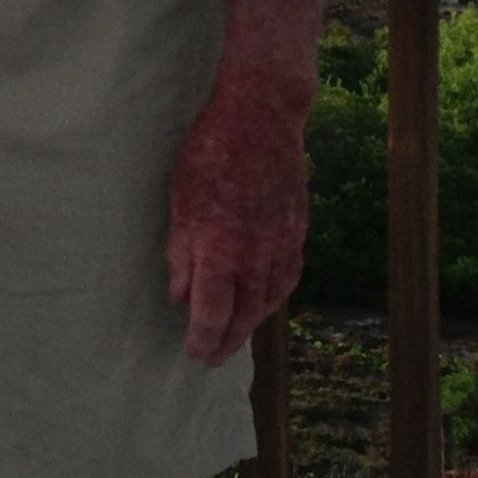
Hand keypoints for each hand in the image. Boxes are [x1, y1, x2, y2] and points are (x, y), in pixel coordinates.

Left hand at [165, 88, 309, 367]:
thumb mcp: (180, 200)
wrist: (262, 118)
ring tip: (235, 338)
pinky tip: (264, 301)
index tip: (195, 353)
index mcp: (221, 249)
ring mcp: (281, 245)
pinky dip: (273, 298)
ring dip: (252, 325)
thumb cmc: (210, 152)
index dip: (203, 339)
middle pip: (244, 316)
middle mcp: (256, 256)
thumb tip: (179, 295)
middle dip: (227, 342)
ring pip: (269, 301)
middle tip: (211, 359)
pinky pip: (287, 278)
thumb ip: (181, 252)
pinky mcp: (297, 231)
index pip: (212, 313)